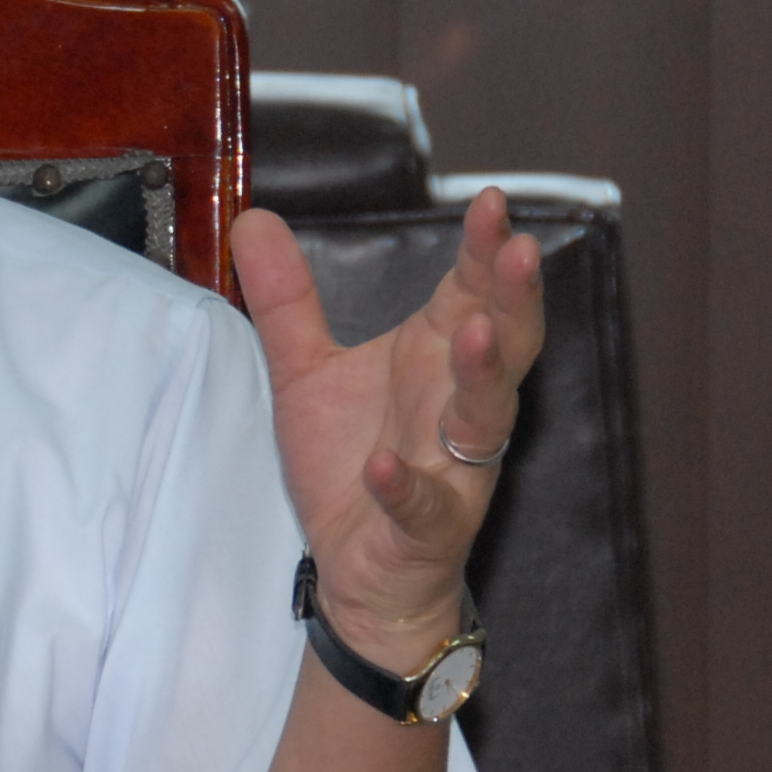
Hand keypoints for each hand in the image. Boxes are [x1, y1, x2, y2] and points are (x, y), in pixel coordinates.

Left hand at [232, 187, 543, 666]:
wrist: (360, 571)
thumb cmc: (351, 463)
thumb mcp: (306, 372)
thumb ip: (286, 299)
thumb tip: (252, 218)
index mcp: (437, 358)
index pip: (471, 292)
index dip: (483, 249)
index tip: (491, 200)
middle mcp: (457, 406)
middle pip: (504, 343)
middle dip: (514, 298)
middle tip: (519, 250)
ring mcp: (454, 469)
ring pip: (486, 419)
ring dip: (483, 378)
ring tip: (474, 333)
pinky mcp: (430, 529)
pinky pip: (425, 507)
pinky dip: (405, 487)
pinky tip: (383, 467)